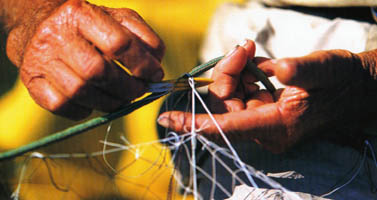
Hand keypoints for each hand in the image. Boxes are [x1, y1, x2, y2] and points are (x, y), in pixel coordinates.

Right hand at [6, 0, 164, 119]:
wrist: (38, 26)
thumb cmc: (87, 26)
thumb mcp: (116, 19)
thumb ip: (142, 37)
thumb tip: (157, 68)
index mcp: (81, 14)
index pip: (119, 43)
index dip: (142, 64)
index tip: (154, 75)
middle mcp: (56, 34)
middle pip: (98, 71)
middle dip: (127, 87)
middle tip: (138, 91)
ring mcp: (40, 59)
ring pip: (80, 91)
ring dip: (109, 102)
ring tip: (120, 98)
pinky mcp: (31, 81)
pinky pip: (61, 106)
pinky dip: (83, 110)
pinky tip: (93, 103)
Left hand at [158, 40, 376, 152]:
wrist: (353, 87)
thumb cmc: (341, 79)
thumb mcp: (325, 68)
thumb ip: (300, 68)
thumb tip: (274, 69)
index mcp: (277, 124)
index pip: (227, 127)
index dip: (195, 124)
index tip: (168, 120)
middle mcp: (265, 128)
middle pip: (224, 105)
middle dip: (226, 74)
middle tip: (243, 51)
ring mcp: (263, 120)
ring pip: (229, 97)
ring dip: (234, 72)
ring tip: (253, 55)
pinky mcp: (262, 110)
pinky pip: (239, 93)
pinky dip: (242, 75)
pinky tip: (257, 65)